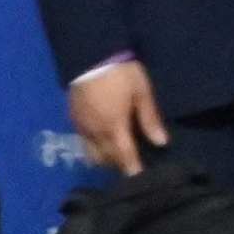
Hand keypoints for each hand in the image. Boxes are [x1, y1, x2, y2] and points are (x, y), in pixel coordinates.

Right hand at [69, 59, 168, 176]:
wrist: (89, 53)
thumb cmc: (119, 72)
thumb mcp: (141, 91)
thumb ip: (149, 119)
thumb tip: (161, 143)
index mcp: (114, 127)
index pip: (125, 158)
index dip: (133, 171)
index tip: (141, 180)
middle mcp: (95, 132)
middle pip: (107, 160)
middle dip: (119, 165)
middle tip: (132, 163)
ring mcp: (81, 127)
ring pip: (92, 155)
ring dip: (105, 159)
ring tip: (117, 152)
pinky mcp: (72, 119)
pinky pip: (83, 142)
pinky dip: (94, 147)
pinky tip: (103, 138)